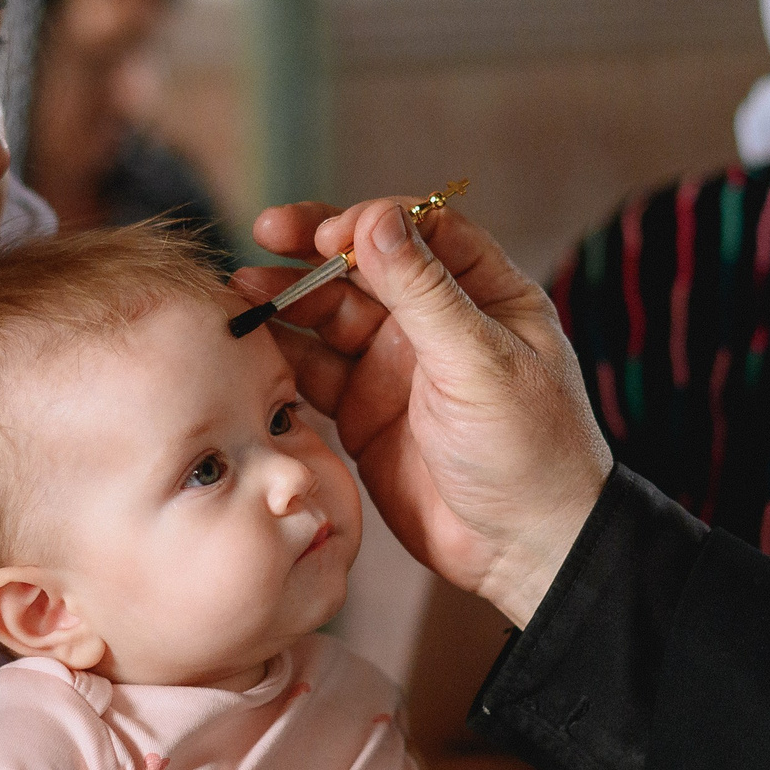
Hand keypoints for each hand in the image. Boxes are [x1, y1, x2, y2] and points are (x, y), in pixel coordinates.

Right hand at [241, 200, 611, 626]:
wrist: (524, 551)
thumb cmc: (529, 451)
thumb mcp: (478, 363)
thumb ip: (423, 292)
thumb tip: (376, 219)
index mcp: (485, 295)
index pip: (422, 230)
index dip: (371, 223)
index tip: (328, 234)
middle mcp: (437, 323)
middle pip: (365, 266)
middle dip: (313, 250)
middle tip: (264, 233)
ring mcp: (397, 367)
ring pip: (331, 316)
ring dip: (288, 300)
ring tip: (240, 291)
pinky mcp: (364, 413)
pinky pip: (315, 372)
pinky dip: (282, 355)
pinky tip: (249, 342)